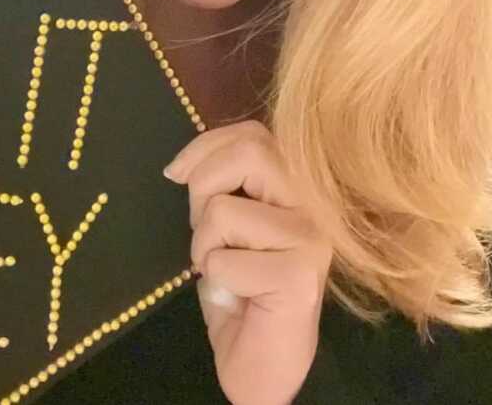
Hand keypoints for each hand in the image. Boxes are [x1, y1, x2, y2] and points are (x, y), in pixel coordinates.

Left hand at [164, 119, 332, 404]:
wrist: (262, 357)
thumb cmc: (241, 283)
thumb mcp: (227, 218)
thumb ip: (221, 181)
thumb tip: (179, 167)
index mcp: (299, 184)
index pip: (252, 134)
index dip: (206, 146)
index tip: (176, 173)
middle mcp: (315, 204)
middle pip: (248, 153)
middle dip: (203, 188)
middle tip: (205, 229)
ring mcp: (313, 239)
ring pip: (224, 210)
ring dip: (204, 244)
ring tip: (224, 267)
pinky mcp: (300, 278)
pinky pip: (222, 260)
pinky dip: (213, 279)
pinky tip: (238, 295)